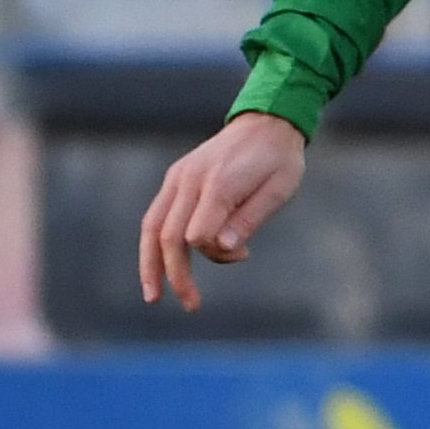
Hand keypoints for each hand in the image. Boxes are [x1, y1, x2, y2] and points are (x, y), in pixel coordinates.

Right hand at [136, 111, 308, 311]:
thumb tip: (224, 249)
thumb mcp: (279, 190)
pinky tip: (158, 268)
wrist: (266, 123)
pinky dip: (155, 244)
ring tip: (153, 297)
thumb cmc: (278, 160)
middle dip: (177, 276)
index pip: (198, 235)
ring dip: (150, 264)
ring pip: (152, 226)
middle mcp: (191, 179)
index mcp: (219, 183)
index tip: (244, 255)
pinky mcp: (176, 178)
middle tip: (193, 305)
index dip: (215, 255)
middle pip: (169, 236)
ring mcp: (179, 177)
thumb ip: (249, 219)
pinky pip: (157, 216)